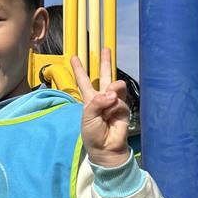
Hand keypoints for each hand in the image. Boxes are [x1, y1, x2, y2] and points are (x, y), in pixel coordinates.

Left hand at [71, 49, 130, 166]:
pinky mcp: (123, 108)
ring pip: (115, 86)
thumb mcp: (87, 116)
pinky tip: (111, 116)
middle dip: (106, 63)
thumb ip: (97, 102)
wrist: (105, 147)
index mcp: (89, 99)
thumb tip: (112, 93)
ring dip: (113, 90)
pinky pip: (119, 101)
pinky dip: (115, 108)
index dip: (78, 69)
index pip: (83, 81)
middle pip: (103, 76)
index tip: (73, 57)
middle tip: (106, 49)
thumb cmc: (92, 133)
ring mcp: (114, 102)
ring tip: (110, 99)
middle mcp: (102, 98)